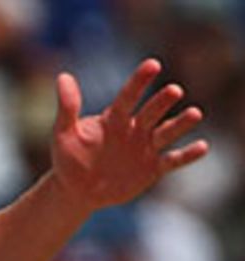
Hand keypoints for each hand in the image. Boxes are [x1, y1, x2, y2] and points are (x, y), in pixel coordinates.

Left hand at [51, 58, 208, 210]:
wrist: (77, 190)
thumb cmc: (70, 159)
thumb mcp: (63, 135)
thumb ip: (68, 108)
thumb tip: (63, 77)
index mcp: (115, 118)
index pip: (129, 96)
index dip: (139, 82)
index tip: (152, 65)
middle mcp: (135, 128)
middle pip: (151, 112)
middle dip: (162, 102)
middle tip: (174, 91)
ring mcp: (146, 147)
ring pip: (166, 133)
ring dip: (180, 124)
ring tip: (194, 114)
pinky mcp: (153, 168)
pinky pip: (172, 160)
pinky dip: (186, 155)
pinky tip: (202, 147)